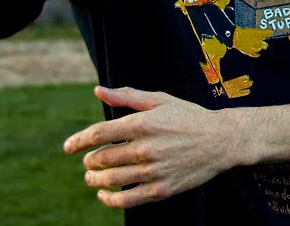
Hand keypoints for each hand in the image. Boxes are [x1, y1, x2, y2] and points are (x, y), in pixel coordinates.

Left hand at [63, 86, 244, 209]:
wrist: (222, 140)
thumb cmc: (189, 117)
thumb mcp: (160, 100)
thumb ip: (127, 97)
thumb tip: (98, 90)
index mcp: (143, 123)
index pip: (99, 133)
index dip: (78, 141)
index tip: (67, 147)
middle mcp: (146, 147)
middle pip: (102, 158)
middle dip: (89, 162)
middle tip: (87, 164)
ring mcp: (154, 170)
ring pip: (111, 180)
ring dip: (95, 180)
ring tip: (92, 179)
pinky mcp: (161, 189)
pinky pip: (127, 199)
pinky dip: (110, 200)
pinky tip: (104, 195)